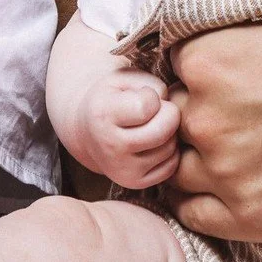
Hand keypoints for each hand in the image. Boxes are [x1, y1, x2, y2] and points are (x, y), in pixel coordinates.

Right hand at [73, 69, 181, 187]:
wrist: (87, 130)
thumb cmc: (112, 97)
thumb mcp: (124, 78)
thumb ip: (152, 84)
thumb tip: (174, 109)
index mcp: (102, 115)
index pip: (147, 106)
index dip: (152, 96)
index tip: (143, 95)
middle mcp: (110, 147)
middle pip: (162, 131)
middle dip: (169, 114)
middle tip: (160, 109)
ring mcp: (122, 170)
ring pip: (169, 148)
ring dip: (170, 133)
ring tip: (154, 125)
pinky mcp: (135, 183)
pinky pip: (171, 166)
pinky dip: (170, 152)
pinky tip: (155, 142)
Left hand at [165, 16, 261, 247]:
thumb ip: (240, 33)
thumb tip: (208, 36)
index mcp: (213, 53)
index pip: (169, 67)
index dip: (196, 76)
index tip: (222, 82)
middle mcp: (206, 110)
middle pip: (169, 119)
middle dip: (198, 117)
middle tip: (243, 118)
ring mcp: (226, 168)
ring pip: (177, 167)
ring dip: (200, 161)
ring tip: (246, 152)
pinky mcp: (250, 219)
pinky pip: (194, 213)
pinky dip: (207, 202)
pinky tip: (242, 186)